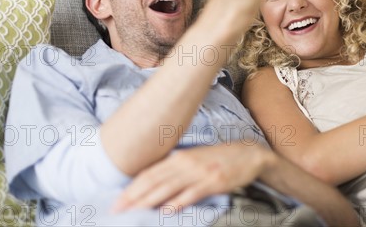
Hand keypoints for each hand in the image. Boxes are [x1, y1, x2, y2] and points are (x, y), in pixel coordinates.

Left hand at [111, 142, 270, 212]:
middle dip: (133, 197)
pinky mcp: (212, 181)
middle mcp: (185, 163)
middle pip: (153, 181)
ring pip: (167, 188)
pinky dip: (176, 203)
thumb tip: (155, 183)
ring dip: (148, 201)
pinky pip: (190, 194)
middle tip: (117, 210)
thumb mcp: (195, 159)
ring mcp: (198, 172)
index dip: (131, 188)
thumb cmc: (219, 158)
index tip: (117, 201)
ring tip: (133, 212)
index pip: (149, 173)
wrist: (248, 154)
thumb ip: (175, 169)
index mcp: (179, 157)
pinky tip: (165, 211)